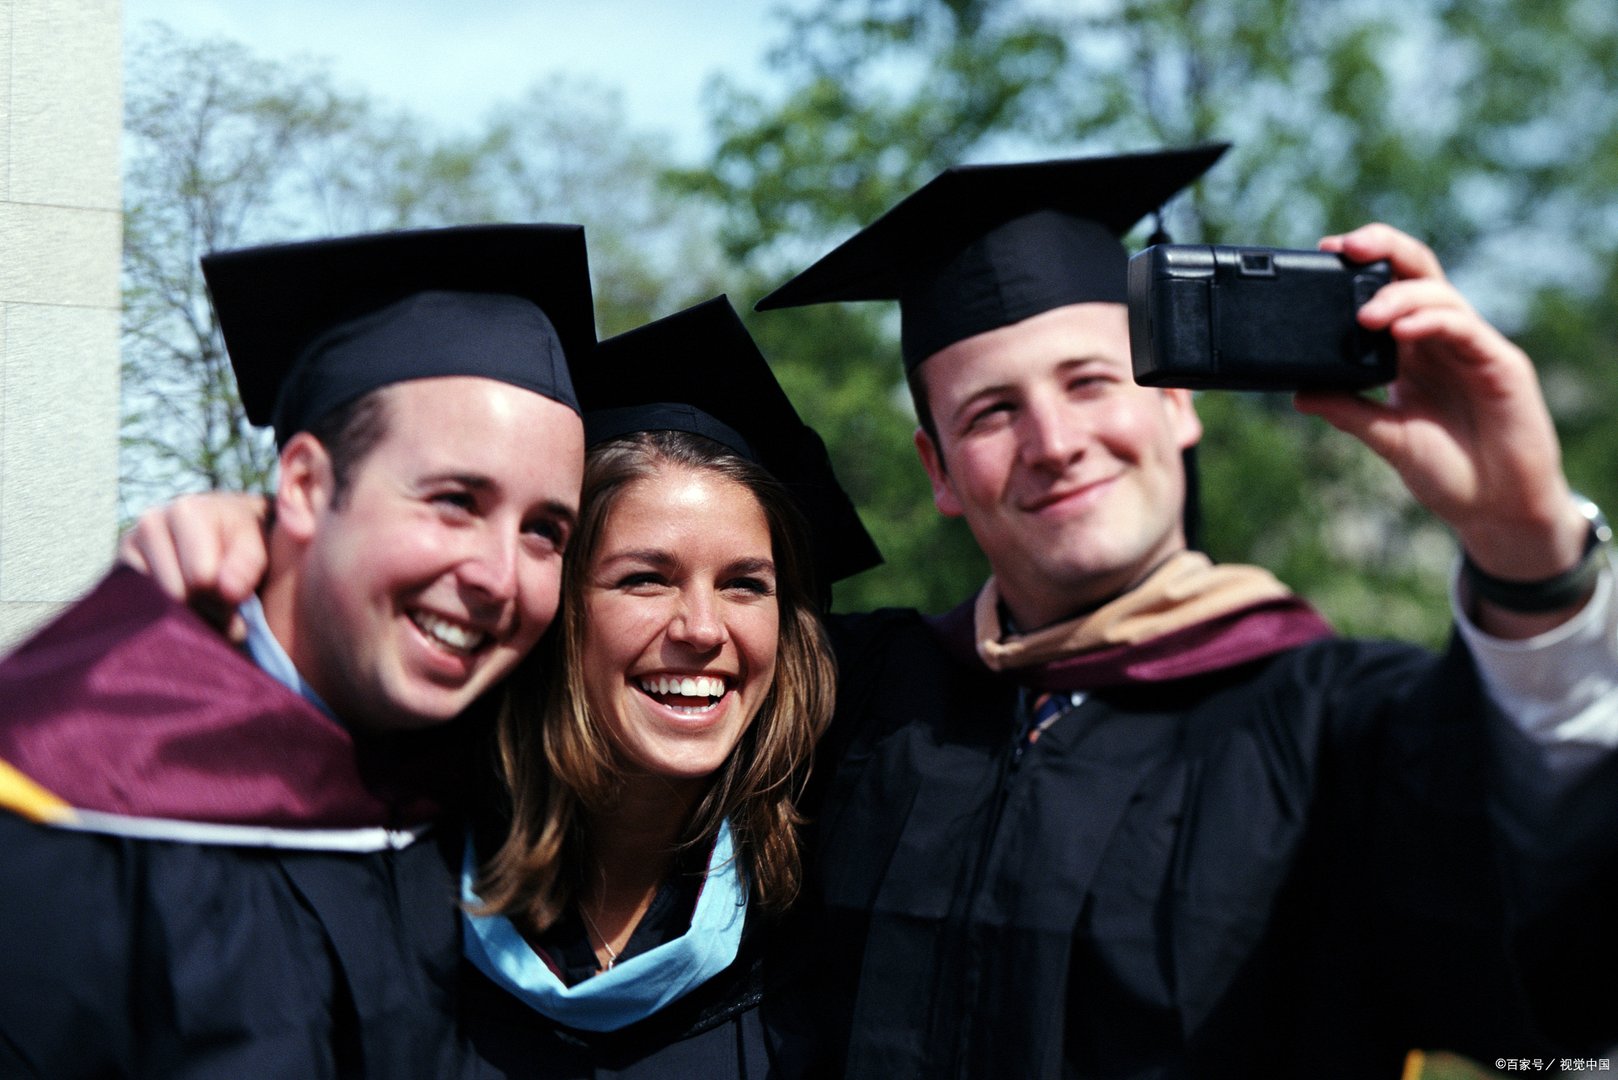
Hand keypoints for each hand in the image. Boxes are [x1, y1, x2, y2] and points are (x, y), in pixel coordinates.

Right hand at [117, 492, 271, 643]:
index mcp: (185, 511)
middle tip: (221, 603)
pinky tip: (179, 603)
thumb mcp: (255, 546)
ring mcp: (128, 546)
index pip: (202, 578)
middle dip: (204, 608)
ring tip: (203, 601)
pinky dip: (163, 618)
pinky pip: (140, 611)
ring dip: (185, 616)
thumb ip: (247, 566)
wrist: (219, 528)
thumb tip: (226, 590)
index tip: (236, 594)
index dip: (224, 597)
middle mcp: (150, 523)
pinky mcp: (117, 571)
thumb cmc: (241, 539)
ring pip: (156, 607)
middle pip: (177, 595)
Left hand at [1294, 224, 1587, 586]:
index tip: (1322, 252)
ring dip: (1399, 296)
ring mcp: (1473, 347)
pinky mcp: (1501, 364)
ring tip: (1365, 314)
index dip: (1360, 265)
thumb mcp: (1386, 439)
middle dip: (1382, 248)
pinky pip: (1465, 328)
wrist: (1497, 509)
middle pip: (1417, 271)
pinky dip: (1433, 321)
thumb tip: (1298, 393)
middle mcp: (1441, 340)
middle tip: (1343, 247)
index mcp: (1412, 350)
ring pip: (1439, 294)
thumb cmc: (1448, 470)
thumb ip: (1349, 412)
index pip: (1388, 288)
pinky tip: (1405, 329)